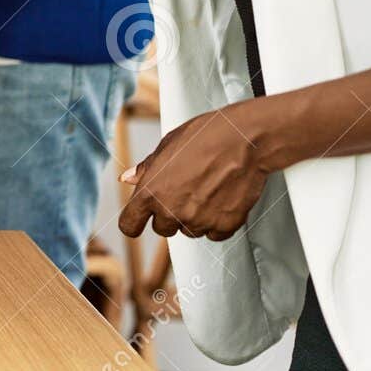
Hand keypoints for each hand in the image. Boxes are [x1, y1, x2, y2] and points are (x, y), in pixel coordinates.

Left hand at [118, 107, 271, 240]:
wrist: (243, 139)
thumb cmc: (204, 137)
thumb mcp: (166, 146)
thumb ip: (145, 168)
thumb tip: (128, 178)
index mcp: (151, 192)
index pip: (129, 225)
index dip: (134, 222)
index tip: (139, 221)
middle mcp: (172, 211)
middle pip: (163, 229)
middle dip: (169, 215)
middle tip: (184, 193)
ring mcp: (199, 220)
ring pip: (190, 231)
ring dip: (195, 218)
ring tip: (207, 191)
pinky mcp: (224, 225)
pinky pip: (215, 234)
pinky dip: (218, 222)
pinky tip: (222, 199)